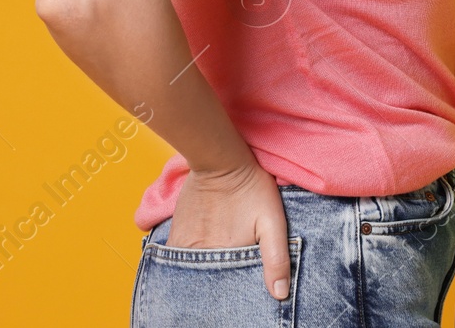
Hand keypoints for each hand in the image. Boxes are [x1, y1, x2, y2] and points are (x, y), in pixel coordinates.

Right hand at [167, 154, 292, 299]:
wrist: (222, 160)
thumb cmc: (251, 188)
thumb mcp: (273, 223)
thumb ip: (277, 259)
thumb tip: (279, 295)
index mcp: (221, 256)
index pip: (223, 289)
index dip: (232, 290)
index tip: (238, 287)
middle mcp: (196, 253)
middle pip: (206, 278)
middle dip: (217, 279)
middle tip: (229, 266)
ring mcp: (182, 241)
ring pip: (189, 268)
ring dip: (201, 268)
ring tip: (215, 257)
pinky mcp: (175, 229)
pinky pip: (175, 253)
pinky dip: (186, 257)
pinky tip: (201, 247)